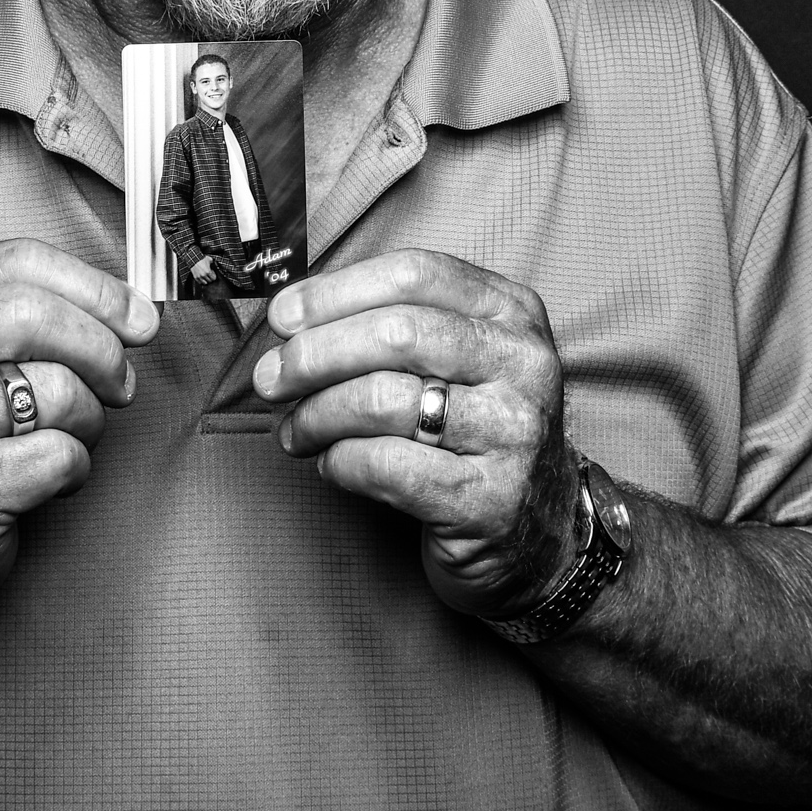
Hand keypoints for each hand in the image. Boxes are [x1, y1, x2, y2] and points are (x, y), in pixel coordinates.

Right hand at [0, 238, 158, 617]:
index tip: (138, 318)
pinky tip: (49, 481)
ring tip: (70, 437)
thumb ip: (30, 315)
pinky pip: (56, 457)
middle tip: (120, 383)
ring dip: (89, 419)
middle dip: (101, 349)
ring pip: (55, 391)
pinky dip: (75, 470)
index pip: (15, 262)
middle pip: (32, 316)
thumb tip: (132, 311)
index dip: (93, 287)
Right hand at [191, 256, 215, 284]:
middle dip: (210, 278)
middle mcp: (203, 275)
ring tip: (206, 277)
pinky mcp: (195, 277)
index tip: (213, 274)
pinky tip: (202, 278)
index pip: (214, 278)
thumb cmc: (201, 259)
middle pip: (210, 281)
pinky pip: (199, 282)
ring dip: (206, 280)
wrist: (194, 259)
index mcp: (208, 271)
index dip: (214, 275)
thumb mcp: (209, 259)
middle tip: (209, 275)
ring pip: (205, 283)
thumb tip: (214, 263)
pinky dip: (201, 281)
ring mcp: (199, 277)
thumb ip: (213, 262)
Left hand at [252, 249, 581, 618]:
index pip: (415, 274)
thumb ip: (394, 325)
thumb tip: (292, 316)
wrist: (541, 536)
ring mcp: (514, 433)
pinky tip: (331, 464)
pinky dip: (340, 462)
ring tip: (296, 431)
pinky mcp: (491, 500)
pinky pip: (387, 466)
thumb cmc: (474, 434)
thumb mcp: (461, 361)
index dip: (335, 291)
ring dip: (318, 414)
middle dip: (315, 354)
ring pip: (385, 400)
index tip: (282, 318)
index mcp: (513, 313)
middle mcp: (525, 365)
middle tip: (271, 380)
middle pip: (397, 333)